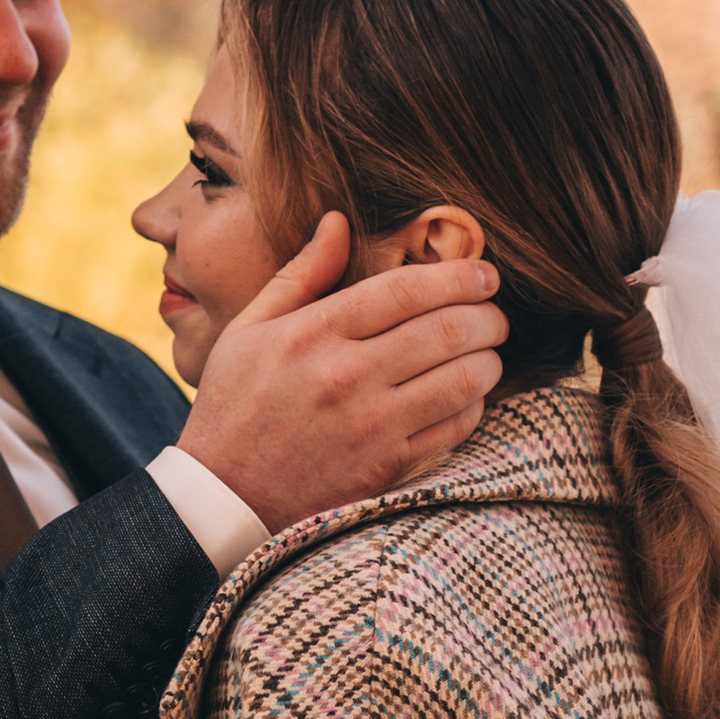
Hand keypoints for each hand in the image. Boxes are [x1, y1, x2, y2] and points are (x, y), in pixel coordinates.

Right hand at [175, 213, 506, 531]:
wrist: (223, 498)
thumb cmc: (233, 406)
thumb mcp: (249, 330)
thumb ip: (301, 274)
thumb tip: (338, 220)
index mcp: (313, 333)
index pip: (407, 289)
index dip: (458, 275)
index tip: (484, 273)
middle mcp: (346, 375)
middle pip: (447, 329)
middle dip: (488, 315)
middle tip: (496, 313)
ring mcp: (370, 425)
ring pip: (463, 378)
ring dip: (490, 359)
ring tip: (489, 351)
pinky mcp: (386, 467)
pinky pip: (454, 428)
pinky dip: (474, 406)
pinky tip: (468, 396)